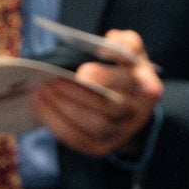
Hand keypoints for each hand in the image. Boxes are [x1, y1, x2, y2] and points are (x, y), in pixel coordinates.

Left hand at [34, 29, 162, 158]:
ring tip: (43, 90)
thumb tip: (112, 40)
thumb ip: (125, 43)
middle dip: (76, 94)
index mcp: (146, 86)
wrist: (132, 109)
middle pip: (108, 107)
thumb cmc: (126, 72)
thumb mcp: (132, 52)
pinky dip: (57, 123)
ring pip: (93, 126)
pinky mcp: (102, 147)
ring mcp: (120, 133)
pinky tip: (42, 105)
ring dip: (63, 109)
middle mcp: (137, 113)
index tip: (81, 72)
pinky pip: (78, 140)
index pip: (127, 83)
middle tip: (52, 80)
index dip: (104, 79)